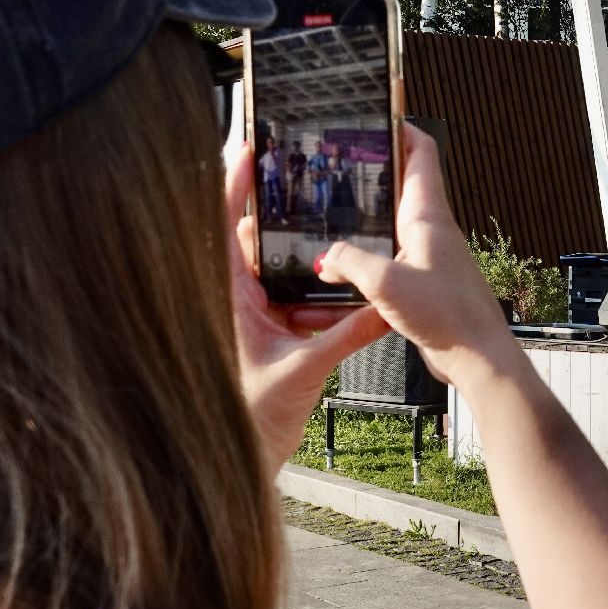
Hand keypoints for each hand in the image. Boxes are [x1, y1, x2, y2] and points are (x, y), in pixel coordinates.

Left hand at [225, 141, 390, 470]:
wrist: (241, 459)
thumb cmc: (250, 419)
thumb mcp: (306, 369)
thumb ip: (348, 335)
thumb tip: (383, 308)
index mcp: (229, 298)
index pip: (224, 228)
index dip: (232, 185)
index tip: (248, 149)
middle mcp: (234, 299)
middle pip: (250, 236)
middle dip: (273, 203)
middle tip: (298, 169)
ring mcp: (249, 313)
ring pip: (270, 262)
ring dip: (293, 241)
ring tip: (319, 212)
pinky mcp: (265, 329)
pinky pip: (286, 290)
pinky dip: (308, 277)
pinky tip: (333, 269)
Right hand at [314, 125, 522, 390]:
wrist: (478, 356)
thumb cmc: (447, 316)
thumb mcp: (386, 284)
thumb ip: (351, 263)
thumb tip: (327, 256)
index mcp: (429, 216)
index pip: (421, 154)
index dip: (402, 129)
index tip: (377, 115)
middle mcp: (433, 230)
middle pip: (407, 183)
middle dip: (377, 167)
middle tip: (342, 159)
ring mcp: (431, 255)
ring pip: (399, 220)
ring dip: (373, 210)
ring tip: (336, 206)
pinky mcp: (427, 281)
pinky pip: (396, 253)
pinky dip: (373, 248)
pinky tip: (350, 262)